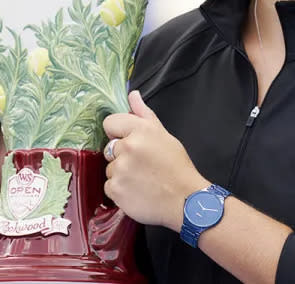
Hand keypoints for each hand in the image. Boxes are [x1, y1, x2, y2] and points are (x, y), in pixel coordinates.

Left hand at [102, 91, 207, 231]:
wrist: (185, 200)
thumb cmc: (177, 167)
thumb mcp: (164, 136)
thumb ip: (144, 114)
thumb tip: (132, 95)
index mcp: (141, 130)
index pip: (110, 122)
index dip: (118, 133)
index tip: (130, 143)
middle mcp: (128, 147)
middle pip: (109, 148)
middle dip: (121, 156)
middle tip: (142, 165)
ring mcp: (120, 170)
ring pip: (110, 169)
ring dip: (121, 174)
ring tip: (142, 180)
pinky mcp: (115, 190)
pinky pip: (109, 187)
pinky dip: (120, 191)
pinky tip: (137, 192)